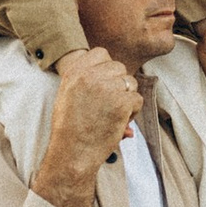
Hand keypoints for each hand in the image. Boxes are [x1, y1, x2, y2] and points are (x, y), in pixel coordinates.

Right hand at [36, 46, 141, 206]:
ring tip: (113, 115)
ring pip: (131, 82)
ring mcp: (106, 87)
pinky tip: (119, 122)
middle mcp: (89, 75)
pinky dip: (133, 112)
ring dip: (127, 98)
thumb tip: (113, 74)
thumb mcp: (67, 96)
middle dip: (119, 84)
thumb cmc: (70, 129)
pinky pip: (138, 99)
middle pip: (119, 67)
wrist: (72, 154)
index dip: (107, 68)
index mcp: (75, 72)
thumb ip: (85, 79)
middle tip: (109, 104)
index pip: (101, 53)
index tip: (103, 84)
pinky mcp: (121, 102)